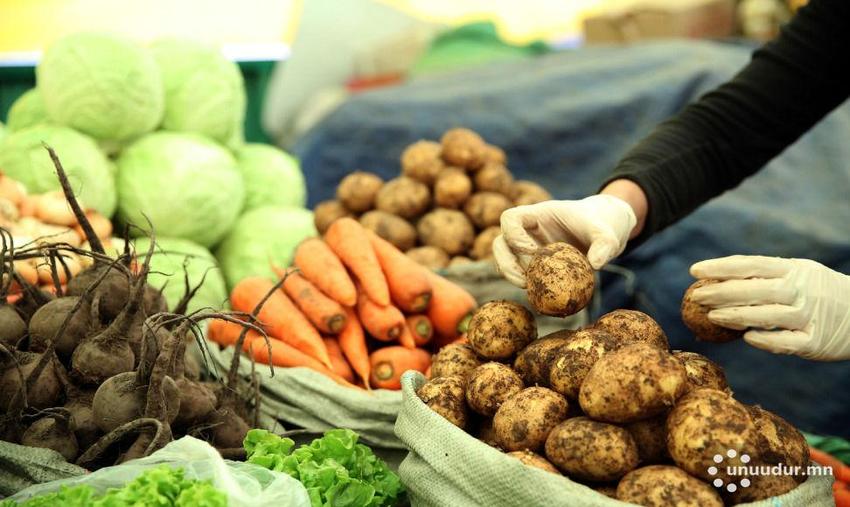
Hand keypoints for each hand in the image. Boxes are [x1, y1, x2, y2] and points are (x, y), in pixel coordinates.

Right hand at [493, 195, 636, 286]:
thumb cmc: (602, 225)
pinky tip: (536, 292)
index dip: (514, 235)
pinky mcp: (533, 262)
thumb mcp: (608, 233)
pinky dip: (521, 281)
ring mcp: (528, 245)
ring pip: (503, 258)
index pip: (510, 218)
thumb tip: (596, 265)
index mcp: (538, 214)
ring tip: (527, 288)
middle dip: (506, 262)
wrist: (603, 230)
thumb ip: (605, 245)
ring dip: (509, 274)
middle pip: (499, 241)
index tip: (535, 252)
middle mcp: (528, 229)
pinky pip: (517, 271)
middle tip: (524, 280)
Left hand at [690, 255, 849, 360]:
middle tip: (696, 296)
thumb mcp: (799, 274)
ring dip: (737, 316)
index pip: (751, 264)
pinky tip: (745, 338)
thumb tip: (717, 280)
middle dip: (722, 292)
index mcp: (794, 269)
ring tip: (711, 316)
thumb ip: (765, 277)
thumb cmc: (819, 292)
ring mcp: (810, 316)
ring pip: (768, 315)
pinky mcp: (816, 341)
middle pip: (756, 289)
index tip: (694, 270)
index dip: (721, 267)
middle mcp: (802, 290)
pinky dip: (766, 340)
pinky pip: (786, 342)